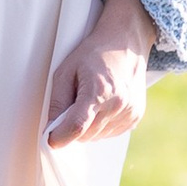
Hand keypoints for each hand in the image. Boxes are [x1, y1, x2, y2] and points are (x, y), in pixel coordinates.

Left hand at [46, 0, 157, 147]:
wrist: (125, 45)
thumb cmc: (93, 54)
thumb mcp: (66, 71)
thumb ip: (57, 101)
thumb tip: (51, 127)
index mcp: (98, 91)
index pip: (77, 126)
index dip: (60, 137)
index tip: (51, 140)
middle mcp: (117, 104)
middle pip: (86, 135)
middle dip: (72, 129)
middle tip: (69, 110)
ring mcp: (129, 112)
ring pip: (97, 137)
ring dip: (87, 128)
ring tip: (89, 103)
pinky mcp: (135, 117)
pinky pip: (110, 133)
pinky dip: (100, 126)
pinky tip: (102, 106)